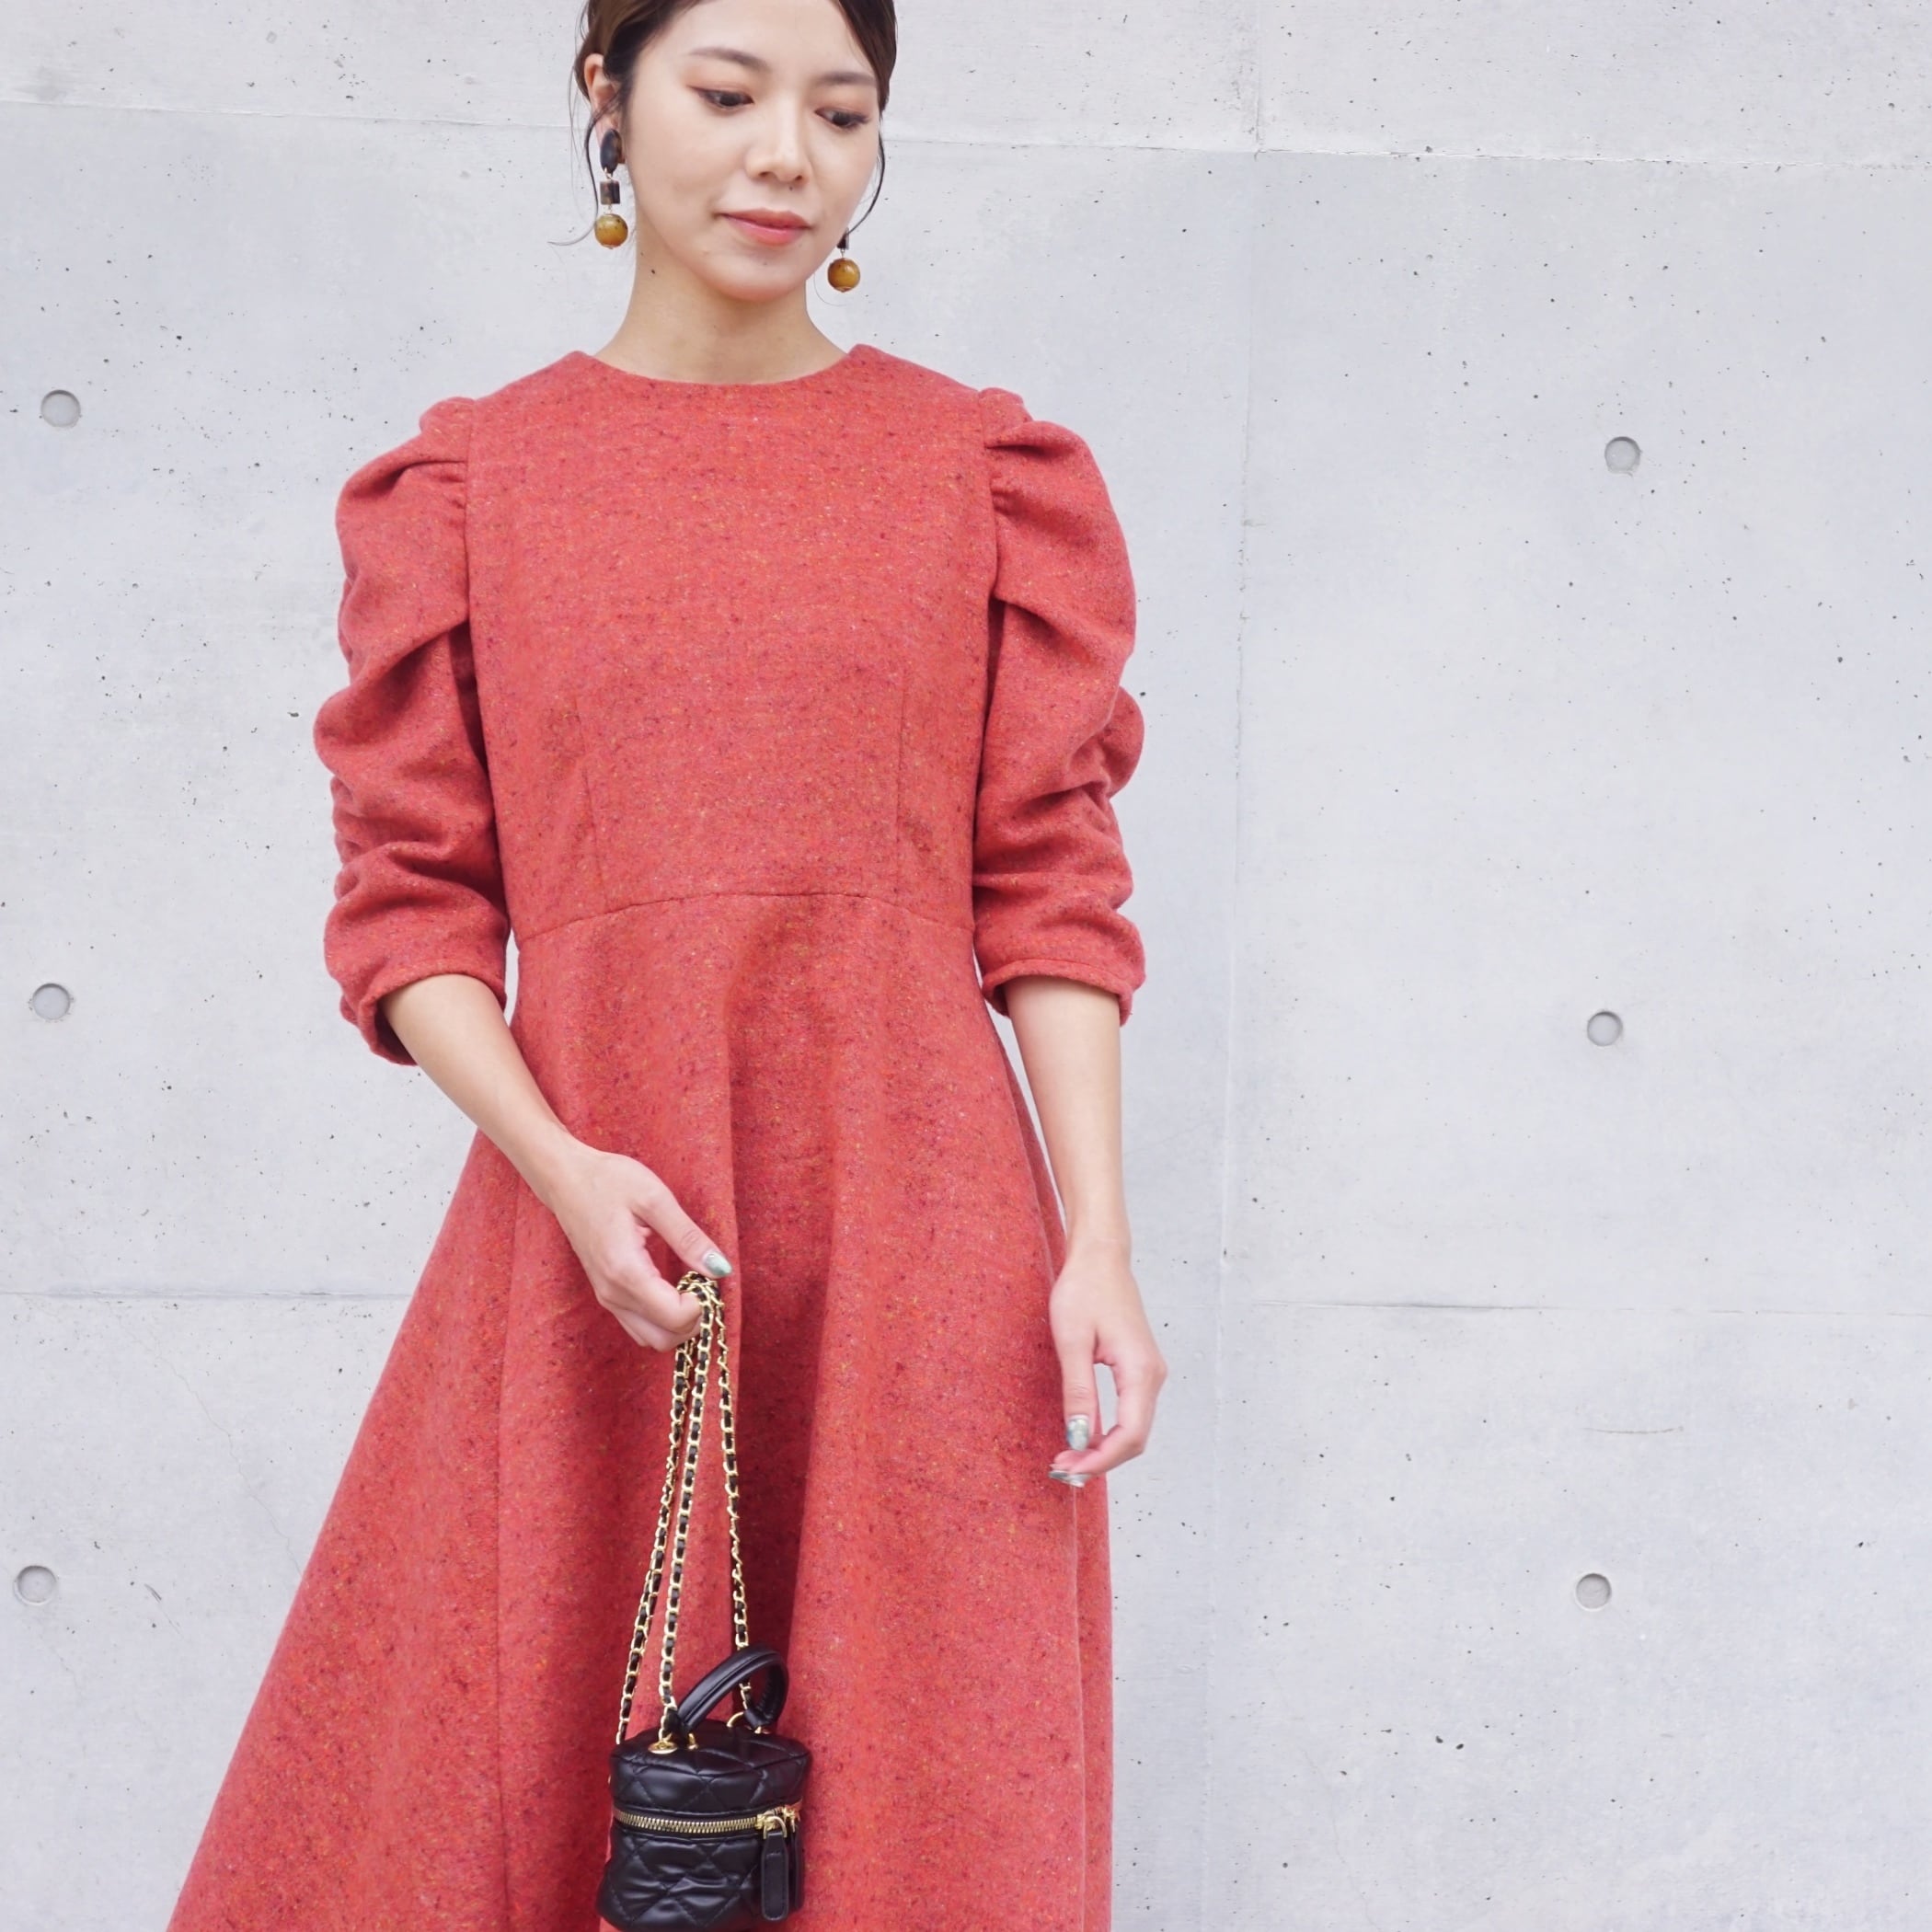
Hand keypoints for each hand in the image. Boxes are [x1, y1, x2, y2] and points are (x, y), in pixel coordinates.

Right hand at [537, 1141, 731, 1350]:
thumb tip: (721, 1269)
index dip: (702, 1304)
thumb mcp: (655, 1199)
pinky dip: (662, 1319)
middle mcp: (613, 1294)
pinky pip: (639, 1325)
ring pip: (651, 1339)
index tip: (708, 1275)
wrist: (566, 1179)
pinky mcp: (606, 1294)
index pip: (675, 1318)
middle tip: (703, 1283)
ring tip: (690, 1285)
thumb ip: (688, 1238)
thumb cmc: (609, 1182)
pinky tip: (673, 1289)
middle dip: (693, 1320)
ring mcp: (606, 1298)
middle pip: (664, 1339)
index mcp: (626, 1272)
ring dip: (678, 1323)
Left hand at [1046, 1240, 1165, 1482]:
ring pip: (1134, 1428)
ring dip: (1104, 1448)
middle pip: (1135, 1438)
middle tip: (1063, 1468)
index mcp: (1140, 1370)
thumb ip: (1079, 1392)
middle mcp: (1152, 1375)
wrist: (1101, 1257)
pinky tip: (1084, 1436)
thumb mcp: (1072, 1341)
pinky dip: (1109, 1431)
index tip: (1069, 1468)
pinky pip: (1130, 1412)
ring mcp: (1149, 1372)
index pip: (1130, 1435)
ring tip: (1069, 1456)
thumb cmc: (1084, 1290)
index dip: (1101, 1460)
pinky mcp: (1140, 1369)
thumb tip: (1080, 1437)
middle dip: (1101, 1459)